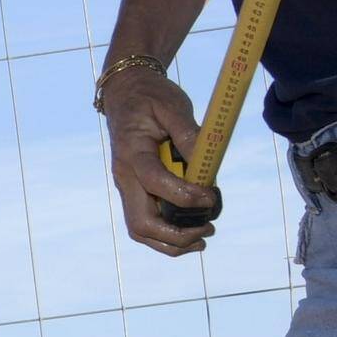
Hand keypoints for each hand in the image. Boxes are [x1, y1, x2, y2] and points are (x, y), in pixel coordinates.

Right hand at [101, 73, 214, 256]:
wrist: (126, 93)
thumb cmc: (151, 97)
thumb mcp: (173, 106)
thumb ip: (189, 134)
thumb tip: (207, 164)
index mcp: (133, 153)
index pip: (155, 183)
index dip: (185, 196)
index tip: (211, 196)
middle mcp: (125, 176)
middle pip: (141, 222)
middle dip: (175, 235)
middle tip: (208, 228)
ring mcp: (127, 186)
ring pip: (141, 230)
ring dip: (171, 243)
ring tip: (203, 236)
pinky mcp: (134, 190)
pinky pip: (145, 222)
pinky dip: (166, 236)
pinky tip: (191, 233)